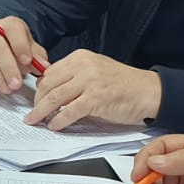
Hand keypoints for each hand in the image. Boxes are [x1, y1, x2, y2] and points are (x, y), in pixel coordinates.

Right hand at [0, 14, 48, 94]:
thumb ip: (37, 57)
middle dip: (8, 67)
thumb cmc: (16, 49)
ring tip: (6, 89)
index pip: (14, 30)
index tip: (27, 61)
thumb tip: (44, 67)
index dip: (21, 46)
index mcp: (11, 25)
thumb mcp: (31, 50)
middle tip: (16, 84)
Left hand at [21, 49, 159, 130]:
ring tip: (35, 121)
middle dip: (37, 102)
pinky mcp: (96, 98)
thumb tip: (51, 92)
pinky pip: (69, 111)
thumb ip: (74, 77)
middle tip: (32, 113)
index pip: (49, 73)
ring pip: (54, 98)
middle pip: (48, 85)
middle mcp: (83, 66)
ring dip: (41, 112)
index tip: (34, 99)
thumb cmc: (124, 84)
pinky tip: (54, 126)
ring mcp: (90, 81)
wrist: (150, 91)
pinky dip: (59, 121)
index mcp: (80, 57)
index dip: (39, 89)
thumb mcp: (95, 71)